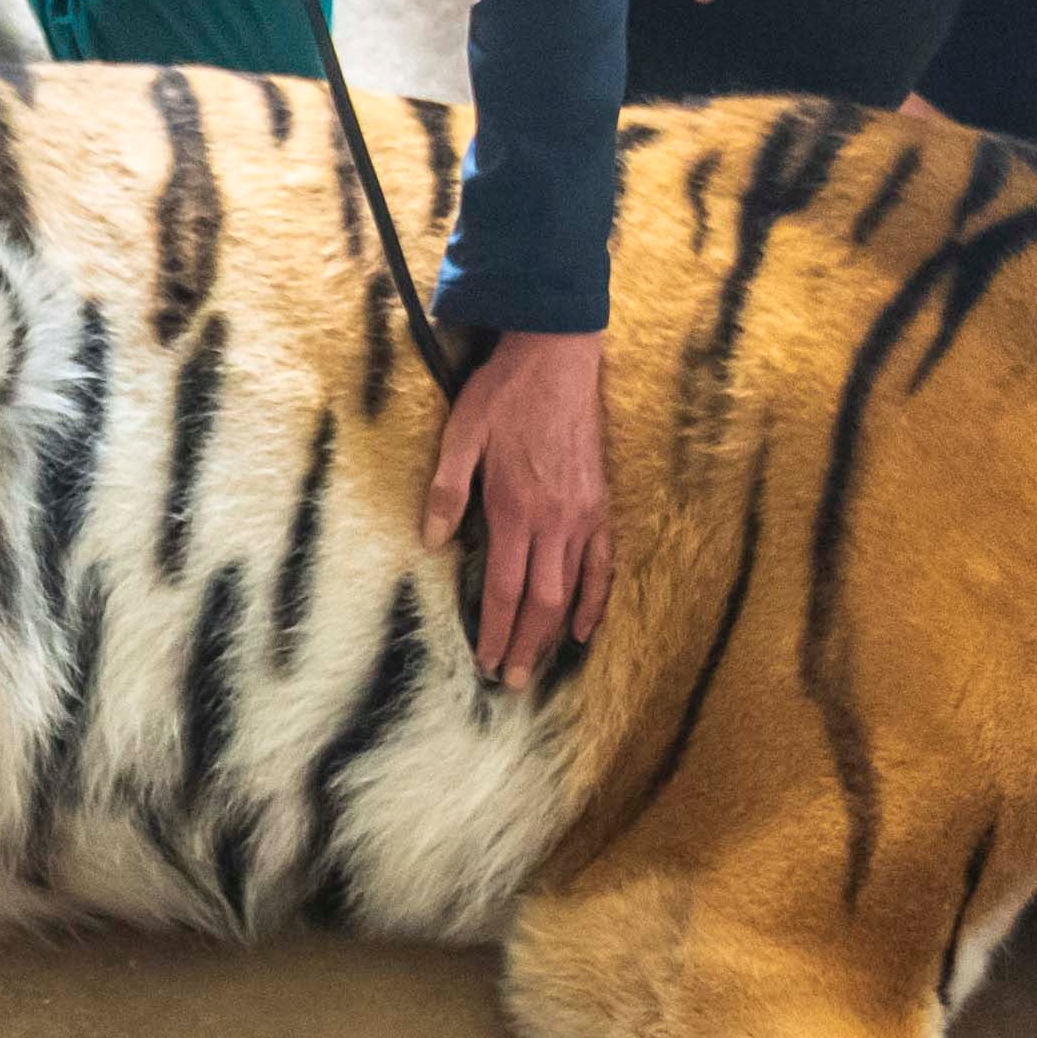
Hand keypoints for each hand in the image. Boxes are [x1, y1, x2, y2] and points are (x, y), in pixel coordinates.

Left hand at [425, 329, 613, 689]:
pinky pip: (603, 563)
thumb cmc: (504, 393)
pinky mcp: (601, 504)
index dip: (495, 630)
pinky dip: (596, 600)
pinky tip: (584, 629)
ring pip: (572, 590)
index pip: (504, 588)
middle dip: (524, 645)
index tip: (484, 661)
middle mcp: (555, 520)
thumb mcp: (461, 433)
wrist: (558, 355)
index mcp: (516, 507)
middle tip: (511, 682)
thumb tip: (433, 543)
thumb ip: (447, 491)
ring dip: (554, 633)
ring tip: (539, 666)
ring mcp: (584, 514)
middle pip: (540, 601)